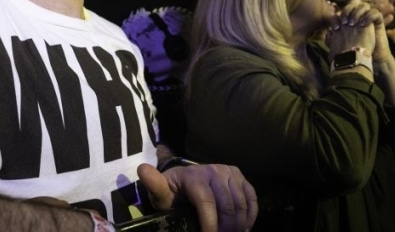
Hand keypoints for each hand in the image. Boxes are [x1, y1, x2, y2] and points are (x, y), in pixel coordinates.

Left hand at [137, 162, 257, 231]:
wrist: (185, 183)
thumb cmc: (173, 194)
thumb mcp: (162, 194)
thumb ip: (155, 186)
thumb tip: (142, 169)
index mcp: (194, 176)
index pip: (206, 202)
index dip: (210, 224)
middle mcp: (214, 170)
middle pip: (228, 206)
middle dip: (225, 229)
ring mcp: (229, 172)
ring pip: (241, 204)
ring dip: (238, 226)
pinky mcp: (240, 177)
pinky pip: (252, 199)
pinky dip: (250, 216)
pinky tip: (242, 228)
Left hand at [326, 2, 375, 56]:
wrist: (365, 62)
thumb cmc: (349, 54)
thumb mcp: (338, 46)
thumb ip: (331, 38)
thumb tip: (328, 30)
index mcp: (348, 23)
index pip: (342, 11)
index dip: (337, 16)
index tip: (336, 28)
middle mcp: (358, 20)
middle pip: (353, 4)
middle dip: (348, 11)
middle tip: (345, 22)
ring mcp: (368, 20)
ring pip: (364, 6)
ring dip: (358, 12)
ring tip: (354, 24)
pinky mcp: (379, 24)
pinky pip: (376, 13)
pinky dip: (369, 17)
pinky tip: (364, 25)